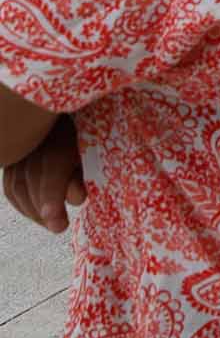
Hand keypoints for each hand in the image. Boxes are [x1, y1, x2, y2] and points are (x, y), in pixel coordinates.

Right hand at [4, 116, 84, 234]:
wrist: (59, 111)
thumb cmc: (83, 130)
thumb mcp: (91, 147)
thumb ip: (83, 171)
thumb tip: (76, 198)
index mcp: (58, 134)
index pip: (51, 171)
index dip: (52, 200)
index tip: (59, 225)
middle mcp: (32, 142)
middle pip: (31, 183)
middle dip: (45, 209)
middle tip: (59, 227)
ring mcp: (18, 151)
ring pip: (17, 188)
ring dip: (34, 210)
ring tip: (51, 222)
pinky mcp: (10, 158)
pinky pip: (11, 186)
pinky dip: (23, 203)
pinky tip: (37, 212)